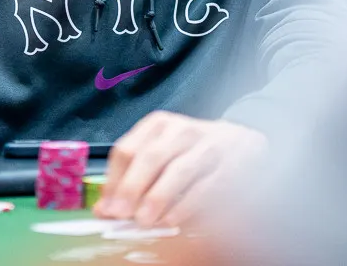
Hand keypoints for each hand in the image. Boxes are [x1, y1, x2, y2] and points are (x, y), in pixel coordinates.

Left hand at [95, 111, 266, 227]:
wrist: (243, 144)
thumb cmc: (192, 153)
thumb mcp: (160, 156)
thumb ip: (131, 179)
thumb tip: (104, 210)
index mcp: (159, 125)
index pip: (127, 150)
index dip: (114, 182)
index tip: (107, 208)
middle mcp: (182, 130)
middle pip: (150, 157)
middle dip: (131, 189)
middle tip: (121, 216)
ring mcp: (209, 145)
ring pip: (178, 171)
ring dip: (157, 199)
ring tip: (145, 222)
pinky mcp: (231, 164)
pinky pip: (205, 187)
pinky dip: (185, 206)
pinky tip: (172, 220)